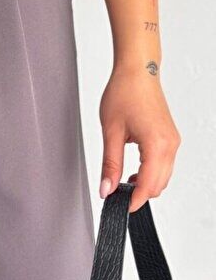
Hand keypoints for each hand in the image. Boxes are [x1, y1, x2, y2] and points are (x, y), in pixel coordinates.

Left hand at [99, 66, 181, 211]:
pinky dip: (150, 172)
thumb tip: (107, 188)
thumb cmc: (124, 93)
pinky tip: (133, 169)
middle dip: (139, 194)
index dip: (134, 201)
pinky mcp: (170, 137)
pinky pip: (164, 164)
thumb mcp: (111, 131)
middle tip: (115, 195)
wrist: (137, 71)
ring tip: (121, 180)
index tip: (120, 208)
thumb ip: (110, 164)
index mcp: (157, 145)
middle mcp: (170, 145)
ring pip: (163, 176)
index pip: (148, 185)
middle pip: (158, 185)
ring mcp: (173, 141)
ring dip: (145, 183)